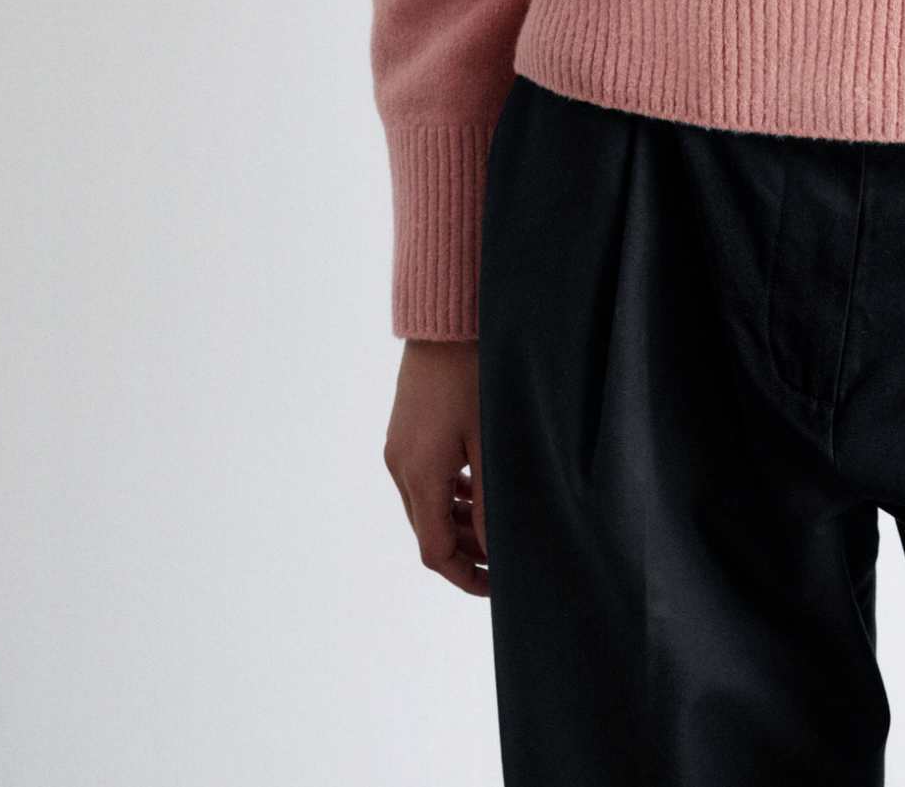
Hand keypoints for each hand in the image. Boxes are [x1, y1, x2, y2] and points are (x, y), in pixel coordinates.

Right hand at [383, 339, 489, 594]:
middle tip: (505, 557)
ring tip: (496, 525)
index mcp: (419, 475)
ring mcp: (399, 447)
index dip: (466, 576)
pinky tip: (476, 487)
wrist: (444, 320)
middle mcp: (400, 466)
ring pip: (426, 505)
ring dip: (458, 522)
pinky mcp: (405, 430)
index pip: (435, 551)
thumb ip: (492, 500)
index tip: (498, 585)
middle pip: (429, 531)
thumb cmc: (475, 374)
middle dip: (466, 551)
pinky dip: (449, 494)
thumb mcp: (491, 441)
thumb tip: (497, 552)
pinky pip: (423, 478)